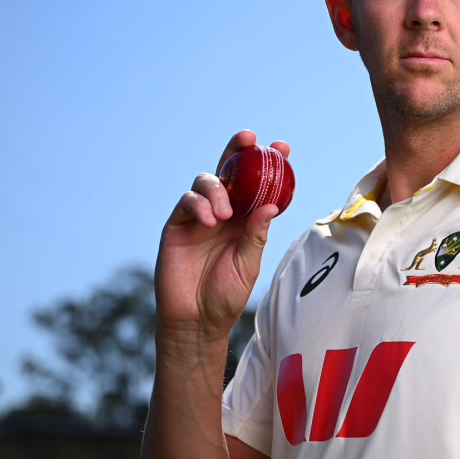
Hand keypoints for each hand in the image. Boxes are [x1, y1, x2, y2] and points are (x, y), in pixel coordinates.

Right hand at [154, 130, 291, 341]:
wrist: (196, 320)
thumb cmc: (225, 296)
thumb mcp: (248, 264)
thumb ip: (256, 234)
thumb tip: (271, 204)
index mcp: (245, 220)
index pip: (258, 185)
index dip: (269, 164)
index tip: (283, 147)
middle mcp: (223, 213)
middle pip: (229, 172)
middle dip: (238, 150)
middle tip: (250, 138)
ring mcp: (198, 217)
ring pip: (206, 182)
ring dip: (218, 189)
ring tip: (225, 214)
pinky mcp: (177, 225)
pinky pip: (186, 201)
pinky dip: (198, 204)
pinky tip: (209, 220)